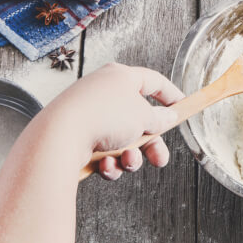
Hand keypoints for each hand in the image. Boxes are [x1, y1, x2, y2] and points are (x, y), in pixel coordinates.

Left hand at [35, 62, 183, 179]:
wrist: (60, 138)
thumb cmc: (103, 117)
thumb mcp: (143, 116)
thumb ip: (160, 118)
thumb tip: (167, 117)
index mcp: (120, 77)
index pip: (153, 81)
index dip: (171, 94)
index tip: (183, 106)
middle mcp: (105, 93)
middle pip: (139, 120)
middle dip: (150, 144)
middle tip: (159, 159)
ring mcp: (90, 115)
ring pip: (123, 140)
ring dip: (130, 156)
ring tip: (126, 161)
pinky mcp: (78, 137)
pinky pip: (104, 151)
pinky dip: (109, 161)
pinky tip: (105, 165)